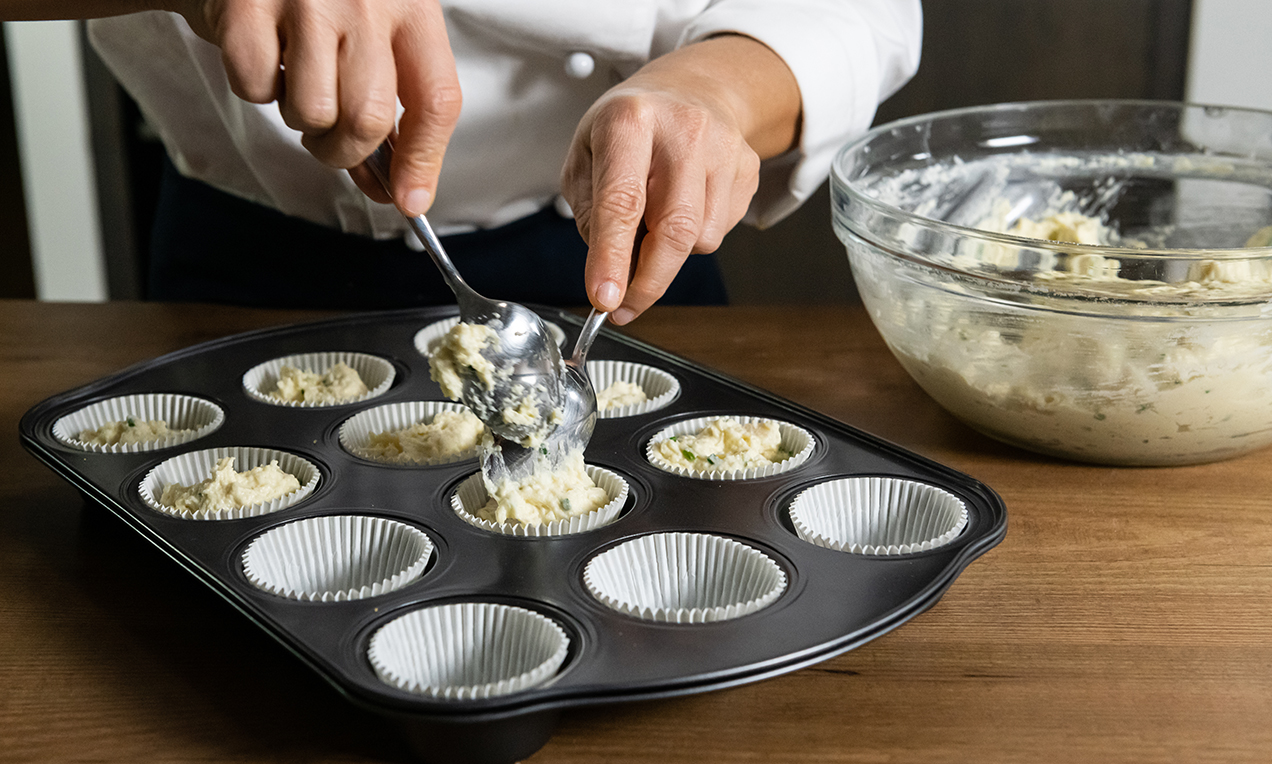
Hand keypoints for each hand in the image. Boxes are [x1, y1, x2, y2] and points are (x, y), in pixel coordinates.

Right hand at [176, 0, 460, 214]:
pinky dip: (254, 88)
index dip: (422, 160)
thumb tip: (396, 188)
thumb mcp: (370, 39)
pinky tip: (265, 54)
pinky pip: (255, 88)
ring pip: (313, 113)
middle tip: (329, 136)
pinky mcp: (248, 4)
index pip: (436, 101)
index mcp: (411, 6)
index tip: (409, 197)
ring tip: (296, 83)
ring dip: (299, 120)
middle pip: (369, 119)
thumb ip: (386, 111)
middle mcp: (366, 0)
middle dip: (344, 150)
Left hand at [560, 35, 798, 324]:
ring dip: (671, 253)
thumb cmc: (631, 127)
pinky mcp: (750, 167)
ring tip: (654, 219)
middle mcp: (683, 130)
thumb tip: (613, 272)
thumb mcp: (586, 156)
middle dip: (648, 282)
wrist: (694, 88)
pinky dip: (695, 237)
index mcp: (629, 121)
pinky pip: (721, 231)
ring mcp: (724, 148)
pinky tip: (684, 205)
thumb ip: (590, 214)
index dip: (612, 258)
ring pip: (701, 239)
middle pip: (674, 230)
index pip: (622, 202)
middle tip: (624, 306)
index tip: (604, 299)